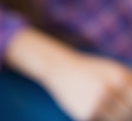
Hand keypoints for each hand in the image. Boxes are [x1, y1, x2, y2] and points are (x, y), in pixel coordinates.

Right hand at [5, 27, 131, 120]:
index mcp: (118, 76)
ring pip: (118, 120)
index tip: (126, 104)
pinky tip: (90, 105)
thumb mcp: (111, 68)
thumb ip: (129, 81)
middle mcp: (109, 89)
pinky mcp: (87, 114)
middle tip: (112, 103)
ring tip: (101, 102)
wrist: (59, 67)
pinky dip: (99, 116)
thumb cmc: (89, 69)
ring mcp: (98, 103)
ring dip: (113, 115)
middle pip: (129, 113)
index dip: (131, 104)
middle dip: (125, 112)